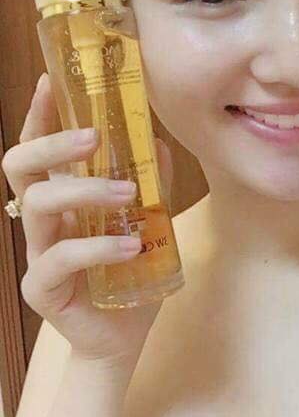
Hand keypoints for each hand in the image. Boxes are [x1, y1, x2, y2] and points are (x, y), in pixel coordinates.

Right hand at [1, 73, 174, 377]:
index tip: (49, 81)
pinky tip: (131, 244)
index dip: (39, 114)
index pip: (39, 147)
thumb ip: (150, 183)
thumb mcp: (149, 220)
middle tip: (93, 137)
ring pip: (38, 205)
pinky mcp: (43, 288)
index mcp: (61, 197)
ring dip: (85, 191)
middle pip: (21, 166)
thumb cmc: (130, 271)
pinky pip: (59, 258)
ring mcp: (37, 253)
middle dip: (53, 143)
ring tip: (129, 193)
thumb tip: (159, 140)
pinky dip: (97, 247)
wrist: (125, 334)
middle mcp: (42, 220)